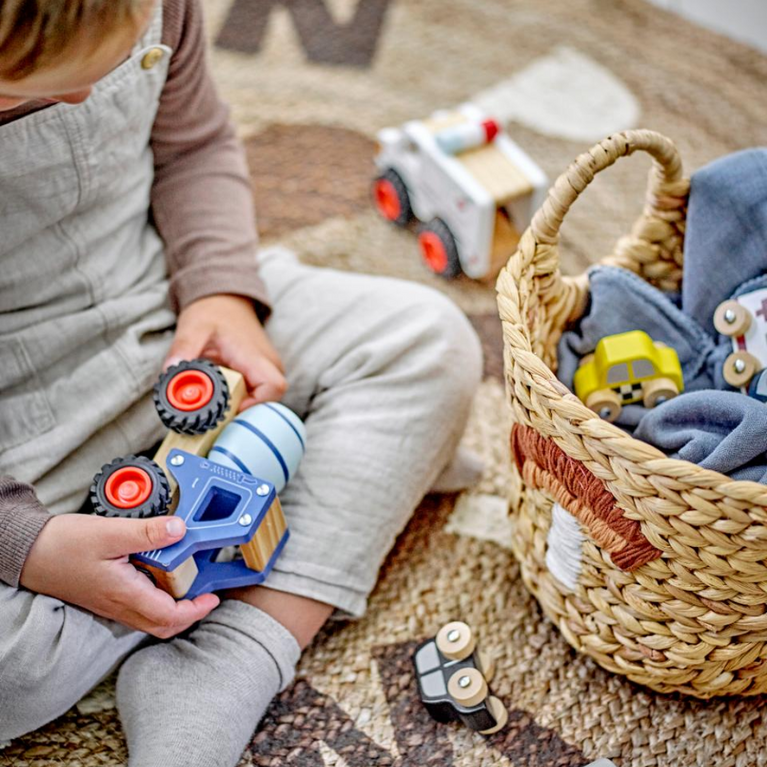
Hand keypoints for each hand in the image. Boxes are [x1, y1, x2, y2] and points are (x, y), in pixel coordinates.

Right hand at [20, 514, 219, 637]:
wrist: (28, 553)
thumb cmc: (64, 544)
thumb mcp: (110, 533)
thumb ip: (148, 532)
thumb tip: (181, 528)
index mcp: (124, 594)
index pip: (169, 616)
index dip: (195, 611)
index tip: (212, 597)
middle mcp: (119, 606)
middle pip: (163, 625)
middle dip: (189, 615)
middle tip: (206, 595)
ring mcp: (111, 604)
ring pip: (150, 619)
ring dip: (174, 609)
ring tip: (190, 585)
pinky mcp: (105, 597)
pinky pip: (138, 608)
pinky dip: (157, 600)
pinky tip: (162, 577)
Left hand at [165, 294, 286, 409]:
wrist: (225, 303)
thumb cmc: (213, 313)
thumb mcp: (194, 327)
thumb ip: (183, 348)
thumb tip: (169, 371)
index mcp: (255, 355)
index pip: (273, 387)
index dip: (255, 404)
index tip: (228, 409)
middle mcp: (268, 366)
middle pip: (268, 402)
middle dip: (241, 413)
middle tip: (212, 416)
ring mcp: (266, 372)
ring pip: (262, 402)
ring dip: (238, 409)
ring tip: (212, 407)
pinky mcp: (260, 377)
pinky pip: (255, 397)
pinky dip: (238, 403)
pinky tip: (218, 401)